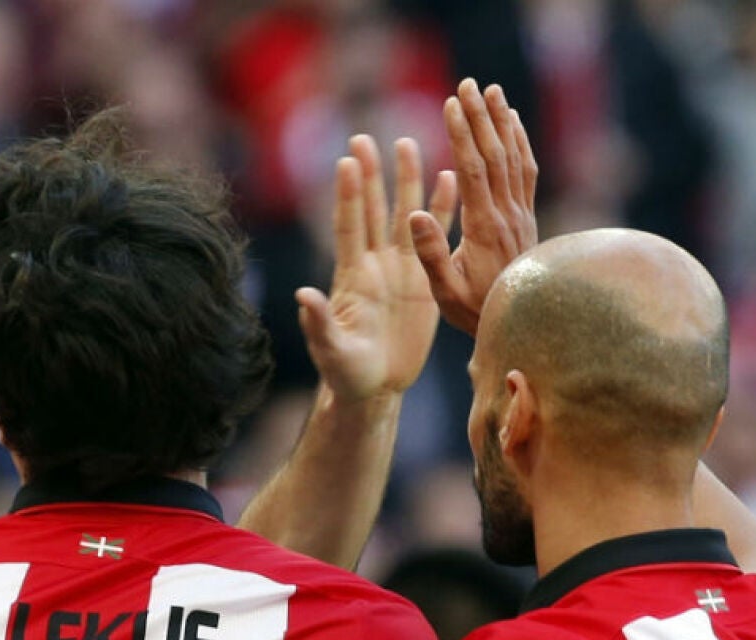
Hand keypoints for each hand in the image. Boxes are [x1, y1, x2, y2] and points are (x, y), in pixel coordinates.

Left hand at [296, 134, 456, 405]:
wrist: (374, 386)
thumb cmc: (346, 373)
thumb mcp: (331, 350)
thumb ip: (319, 323)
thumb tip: (303, 296)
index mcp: (351, 278)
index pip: (349, 227)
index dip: (347, 195)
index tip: (345, 161)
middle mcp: (374, 264)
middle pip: (371, 209)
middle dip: (369, 174)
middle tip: (364, 137)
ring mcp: (398, 268)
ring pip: (404, 214)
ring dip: (406, 180)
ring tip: (407, 142)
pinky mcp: (423, 278)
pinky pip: (435, 237)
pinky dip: (442, 209)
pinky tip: (452, 179)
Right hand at [410, 79, 538, 334]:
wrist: (521, 325)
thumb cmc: (474, 312)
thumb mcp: (444, 293)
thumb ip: (431, 254)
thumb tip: (414, 214)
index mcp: (483, 229)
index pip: (473, 171)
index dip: (463, 136)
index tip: (451, 105)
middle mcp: (508, 215)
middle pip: (496, 155)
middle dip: (481, 117)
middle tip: (469, 84)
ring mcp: (521, 215)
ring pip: (515, 158)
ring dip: (503, 122)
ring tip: (493, 90)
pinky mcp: (527, 218)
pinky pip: (526, 172)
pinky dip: (520, 142)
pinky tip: (513, 123)